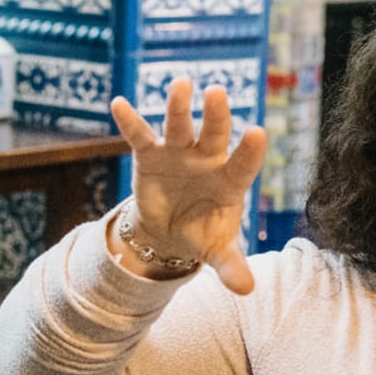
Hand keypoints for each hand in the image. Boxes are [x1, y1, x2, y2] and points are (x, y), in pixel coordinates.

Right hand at [108, 79, 266, 291]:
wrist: (169, 230)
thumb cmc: (201, 234)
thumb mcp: (216, 252)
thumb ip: (231, 266)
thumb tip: (246, 290)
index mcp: (229, 181)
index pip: (242, 164)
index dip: (249, 151)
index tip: (258, 133)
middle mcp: (206, 159)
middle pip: (214, 134)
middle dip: (216, 115)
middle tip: (218, 93)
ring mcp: (178, 153)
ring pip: (179, 125)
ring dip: (179, 106)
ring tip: (182, 84)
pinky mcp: (150, 154)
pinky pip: (139, 135)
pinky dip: (129, 119)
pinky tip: (118, 103)